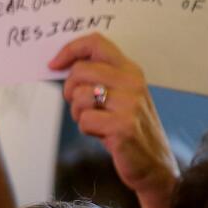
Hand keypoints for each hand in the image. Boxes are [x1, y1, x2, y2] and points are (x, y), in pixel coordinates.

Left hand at [48, 34, 177, 200]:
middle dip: (69, 90)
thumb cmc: (127, 128)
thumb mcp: (118, 95)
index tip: (54, 64)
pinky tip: (102, 134)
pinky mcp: (123, 125)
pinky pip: (84, 120)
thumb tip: (60, 65)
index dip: (69, 50)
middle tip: (80, 106)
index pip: (96, 43)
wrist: (154, 165)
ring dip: (78, 113)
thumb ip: (98, 77)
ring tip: (96, 122)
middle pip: (80, 70)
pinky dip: (86, 129)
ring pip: (79, 95)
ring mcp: (130, 103)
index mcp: (130, 70)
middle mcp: (132, 82)